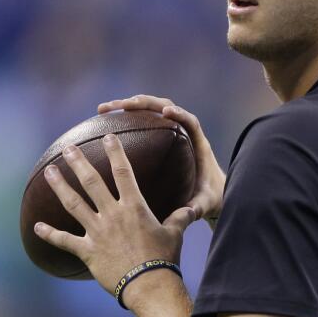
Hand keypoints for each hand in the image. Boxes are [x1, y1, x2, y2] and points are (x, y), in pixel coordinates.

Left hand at [32, 136, 193, 295]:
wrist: (149, 285)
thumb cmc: (164, 259)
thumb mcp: (174, 234)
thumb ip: (179, 217)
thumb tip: (190, 209)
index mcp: (134, 207)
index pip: (123, 172)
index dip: (115, 152)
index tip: (107, 137)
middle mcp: (113, 215)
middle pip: (92, 182)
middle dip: (79, 162)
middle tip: (67, 148)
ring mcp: (97, 232)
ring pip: (74, 204)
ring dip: (60, 186)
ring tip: (49, 172)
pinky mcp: (88, 251)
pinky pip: (65, 240)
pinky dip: (50, 234)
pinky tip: (36, 227)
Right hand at [98, 95, 226, 226]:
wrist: (214, 194)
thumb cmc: (211, 197)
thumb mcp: (205, 203)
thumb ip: (198, 207)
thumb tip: (188, 213)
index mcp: (199, 145)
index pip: (190, 122)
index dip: (179, 114)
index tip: (165, 112)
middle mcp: (185, 134)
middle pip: (164, 107)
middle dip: (142, 103)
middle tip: (120, 106)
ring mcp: (171, 133)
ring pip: (149, 111)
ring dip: (127, 106)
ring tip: (103, 110)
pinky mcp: (159, 137)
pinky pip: (141, 120)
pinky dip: (123, 118)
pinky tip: (103, 122)